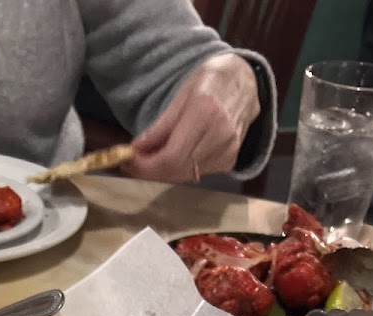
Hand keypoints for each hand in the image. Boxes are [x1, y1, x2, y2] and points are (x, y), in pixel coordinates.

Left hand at [127, 53, 260, 183]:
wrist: (245, 83)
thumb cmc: (210, 83)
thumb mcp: (182, 94)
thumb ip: (160, 125)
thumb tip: (136, 149)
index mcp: (206, 112)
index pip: (171, 155)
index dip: (146, 166)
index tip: (128, 161)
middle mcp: (220, 135)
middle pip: (177, 169)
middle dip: (151, 171)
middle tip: (133, 163)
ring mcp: (228, 151)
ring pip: (186, 175)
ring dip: (163, 172)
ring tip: (149, 159)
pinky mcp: (230, 161)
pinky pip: (197, 174)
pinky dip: (180, 169)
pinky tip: (173, 157)